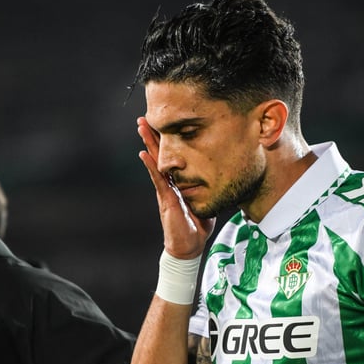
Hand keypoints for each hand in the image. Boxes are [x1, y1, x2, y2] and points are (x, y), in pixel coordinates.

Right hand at [137, 116, 214, 258]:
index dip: (166, 142)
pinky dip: (150, 166)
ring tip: (141, 127)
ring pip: (155, 162)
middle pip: (159, 154)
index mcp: (177, 183)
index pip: (171, 158)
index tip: (163, 124)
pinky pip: (157, 179)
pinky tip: (143, 154)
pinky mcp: (165, 199)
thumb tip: (222, 176)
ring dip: (148, 144)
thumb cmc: (197, 226)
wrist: (190, 246)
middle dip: (152, 136)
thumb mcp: (206, 201)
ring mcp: (165, 190)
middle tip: (144, 117)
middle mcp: (169, 184)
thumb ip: (209, 189)